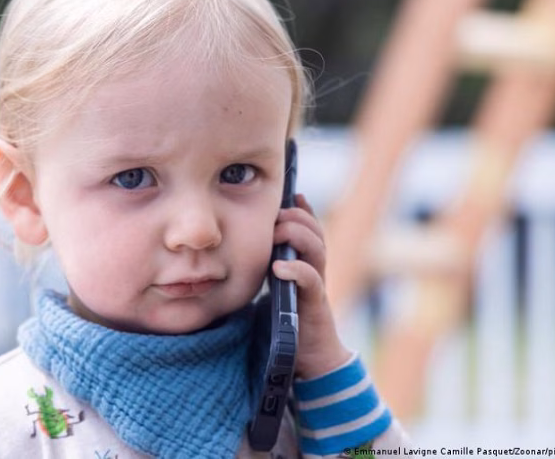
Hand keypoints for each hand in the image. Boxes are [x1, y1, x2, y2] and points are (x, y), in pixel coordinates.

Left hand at [271, 193, 351, 378]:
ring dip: (298, 235)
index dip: (301, 210)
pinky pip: (312, 281)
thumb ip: (263, 271)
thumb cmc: (286, 326)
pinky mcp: (315, 305)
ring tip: (278, 231)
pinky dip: (297, 270)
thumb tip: (237, 252)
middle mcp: (314, 271)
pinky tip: (279, 267)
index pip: (308, 228)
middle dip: (296, 217)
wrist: (307, 360)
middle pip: (315, 232)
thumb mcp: (272, 291)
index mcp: (303, 265)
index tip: (292, 193)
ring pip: (317, 249)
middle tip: (276, 214)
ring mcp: (316, 286)